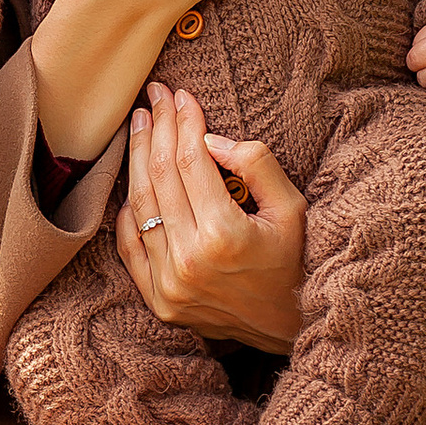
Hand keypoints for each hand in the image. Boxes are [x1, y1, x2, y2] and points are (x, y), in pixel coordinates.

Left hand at [115, 82, 306, 350]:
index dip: (183, 122)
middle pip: (160, 177)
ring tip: (139, 125)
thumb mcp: (293, 208)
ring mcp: (169, 286)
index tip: (182, 95)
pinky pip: (131, 246)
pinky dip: (128, 211)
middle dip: (155, 129)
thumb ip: (256, 165)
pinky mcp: (159, 302)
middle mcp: (189, 262)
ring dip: (136, 160)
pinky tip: (134, 179)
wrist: (290, 329)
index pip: (190, 161)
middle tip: (154, 98)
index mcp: (224, 235)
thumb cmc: (296, 261)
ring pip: (140, 207)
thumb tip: (209, 139)